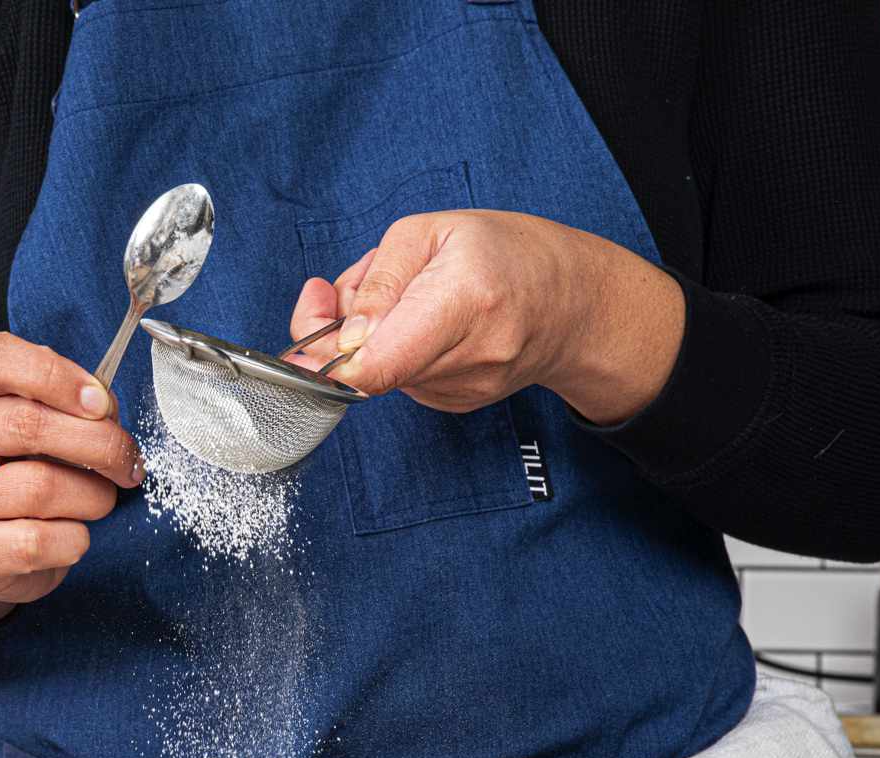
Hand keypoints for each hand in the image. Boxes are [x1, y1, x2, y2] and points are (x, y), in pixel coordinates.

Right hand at [0, 333, 143, 627]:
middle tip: (126, 460)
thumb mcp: (31, 425)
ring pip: (41, 488)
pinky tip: (71, 535)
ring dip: (93, 496)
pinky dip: (74, 540)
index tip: (100, 402)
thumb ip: (65, 405)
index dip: (54, 375)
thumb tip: (105, 408)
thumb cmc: (15, 473)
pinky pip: (39, 542)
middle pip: (25, 424)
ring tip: (99, 500)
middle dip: (97, 442)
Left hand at [288, 210, 684, 423]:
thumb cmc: (508, 253)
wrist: (572, 303)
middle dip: (338, 332)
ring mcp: (464, 389)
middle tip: (346, 290)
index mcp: (462, 300)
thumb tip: (335, 331)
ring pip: (378, 373)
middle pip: (365, 370)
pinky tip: (422, 324)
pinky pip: (398, 380)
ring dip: (369, 338)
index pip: (374, 364)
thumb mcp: (433, 230)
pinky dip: (393, 352)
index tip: (306, 340)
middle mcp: (467, 356)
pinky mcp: (456, 404)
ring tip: (406, 298)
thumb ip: (375, 280)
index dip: (324, 360)